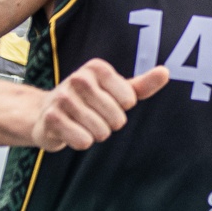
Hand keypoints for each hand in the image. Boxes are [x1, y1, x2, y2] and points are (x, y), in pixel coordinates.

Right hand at [32, 59, 168, 150]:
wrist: (46, 113)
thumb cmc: (89, 101)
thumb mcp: (117, 91)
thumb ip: (142, 85)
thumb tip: (165, 72)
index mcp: (97, 68)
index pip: (129, 100)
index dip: (121, 108)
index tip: (107, 103)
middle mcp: (78, 78)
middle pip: (117, 118)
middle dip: (109, 124)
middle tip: (93, 116)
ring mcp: (63, 98)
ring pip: (101, 132)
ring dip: (95, 134)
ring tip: (82, 124)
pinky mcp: (52, 118)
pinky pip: (83, 141)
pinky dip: (81, 142)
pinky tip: (71, 131)